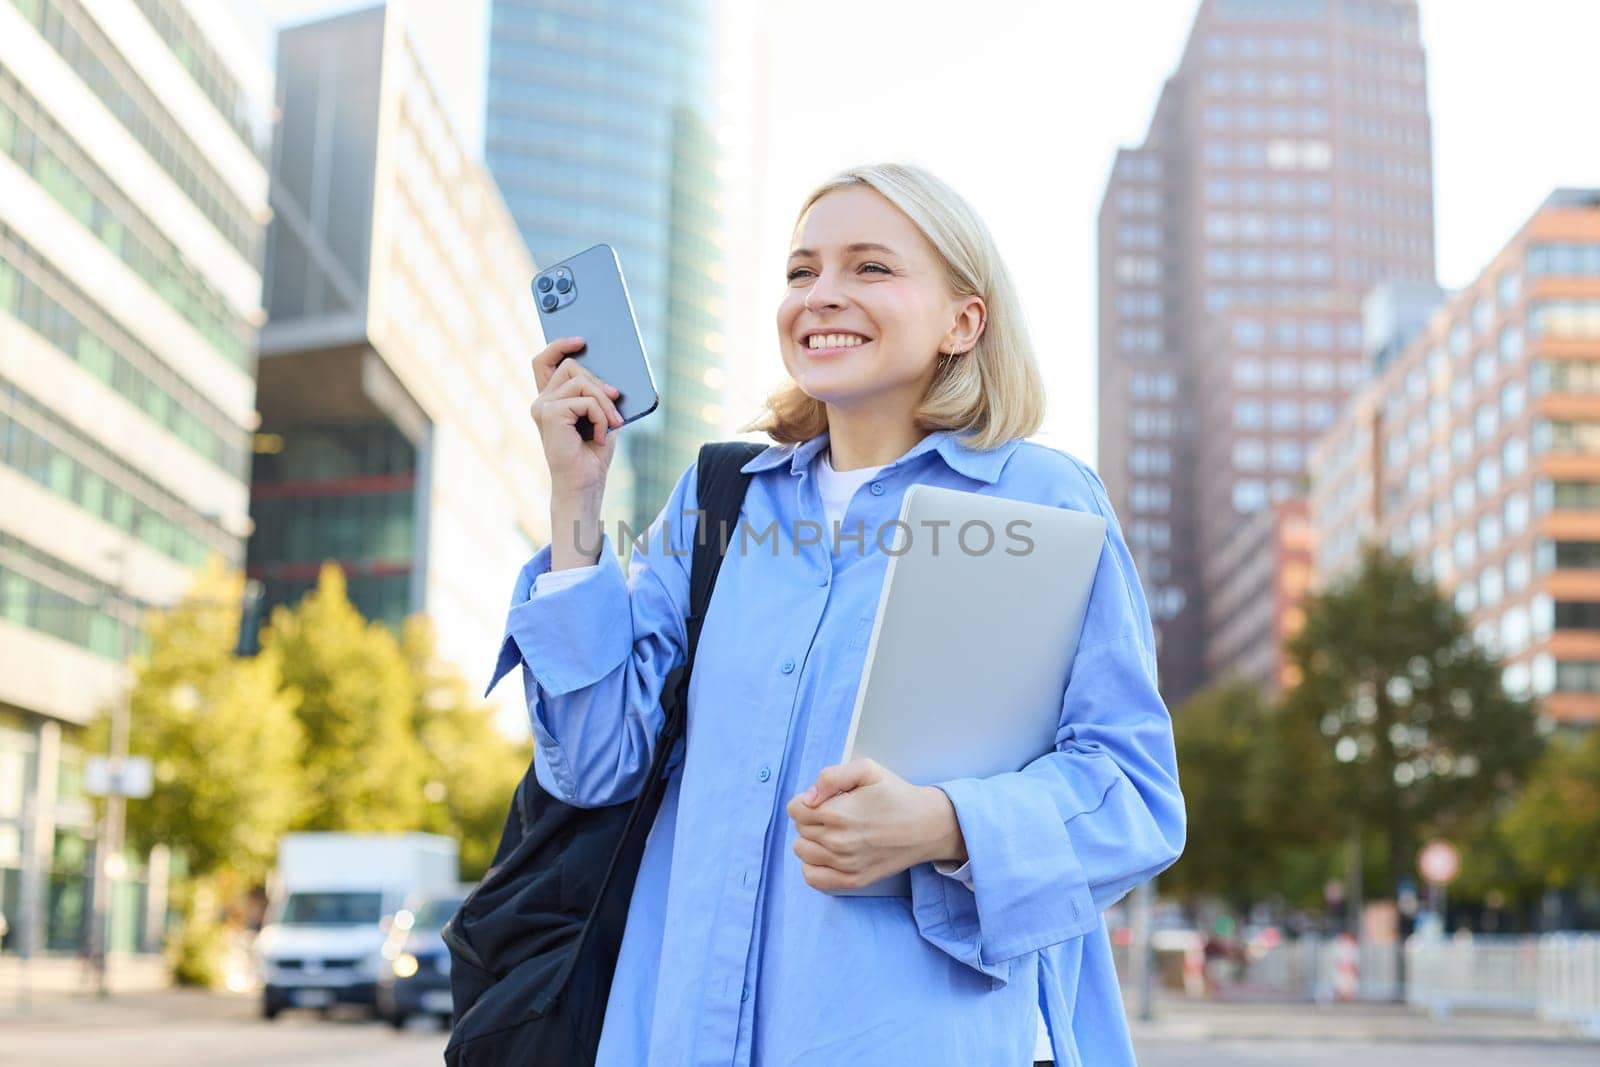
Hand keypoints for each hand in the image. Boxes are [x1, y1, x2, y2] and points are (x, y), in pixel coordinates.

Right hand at [530, 336, 625, 498]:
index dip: (560, 345)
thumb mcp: (599, 415)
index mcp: (550, 399)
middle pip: (572, 367)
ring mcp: (542, 407)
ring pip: (582, 382)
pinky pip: (586, 400)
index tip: (581, 340)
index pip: (544, 361)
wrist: (584, 483)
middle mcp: (541, 401)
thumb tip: (609, 376)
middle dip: (600, 384)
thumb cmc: (592, 452)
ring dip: (605, 403)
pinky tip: (600, 436)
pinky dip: (601, 416)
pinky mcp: (550, 414)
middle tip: (616, 404)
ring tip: (612, 424)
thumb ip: (597, 393)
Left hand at [785, 758, 967, 891]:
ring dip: (812, 839)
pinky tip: (828, 852)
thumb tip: (808, 797)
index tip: (827, 799)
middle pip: (799, 828)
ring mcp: (845, 865)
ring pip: (802, 851)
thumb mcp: (867, 770)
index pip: (795, 809)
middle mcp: (838, 842)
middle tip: (838, 812)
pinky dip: (813, 865)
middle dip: (812, 817)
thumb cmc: (896, 795)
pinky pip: (812, 877)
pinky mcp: (853, 881)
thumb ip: (831, 777)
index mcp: (838, 814)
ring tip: (835, 831)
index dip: (807, 800)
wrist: (927, 826)